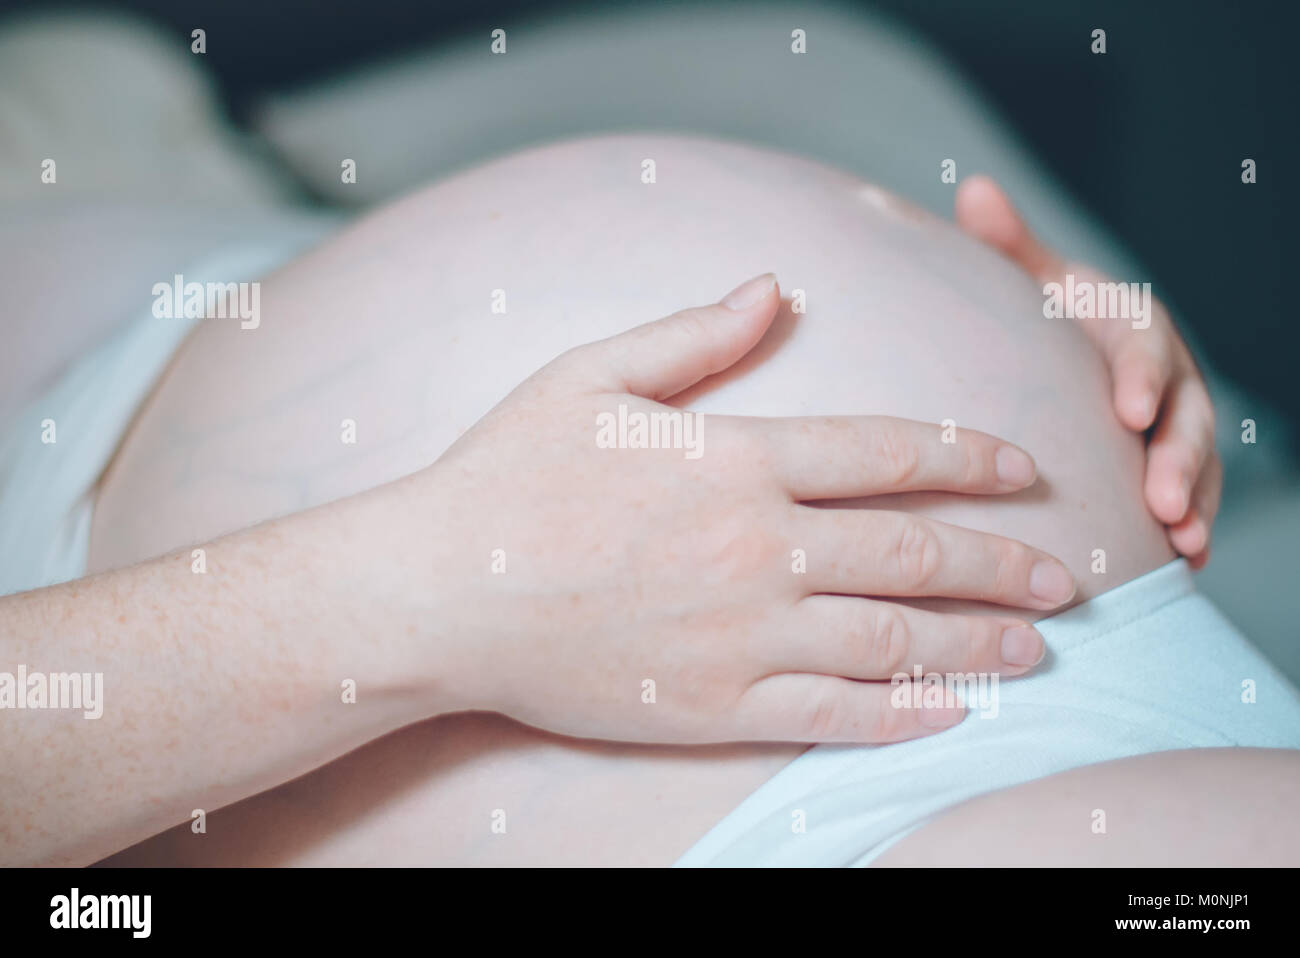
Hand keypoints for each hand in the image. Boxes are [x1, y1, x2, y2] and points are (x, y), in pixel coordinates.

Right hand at [394, 273, 1075, 744]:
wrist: (437, 592)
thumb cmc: (505, 476)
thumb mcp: (589, 374)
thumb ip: (690, 333)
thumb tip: (774, 287)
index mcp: (737, 458)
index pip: (889, 453)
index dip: (971, 456)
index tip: (1024, 469)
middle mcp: (758, 547)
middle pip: (914, 551)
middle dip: (1003, 562)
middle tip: (1066, 577)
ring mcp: (742, 633)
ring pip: (893, 639)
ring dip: (978, 643)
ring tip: (1035, 647)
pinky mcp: (714, 705)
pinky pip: (832, 716)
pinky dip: (904, 716)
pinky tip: (954, 712)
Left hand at [955, 176, 1219, 567]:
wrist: (1069, 354)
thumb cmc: (1047, 318)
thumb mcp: (1031, 280)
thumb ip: (1010, 244)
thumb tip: (975, 187)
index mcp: (1133, 327)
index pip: (1145, 347)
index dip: (1141, 377)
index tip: (1129, 411)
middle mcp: (1166, 378)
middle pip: (1186, 416)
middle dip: (1180, 458)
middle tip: (1163, 501)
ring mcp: (1174, 425)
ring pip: (1197, 464)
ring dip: (1195, 502)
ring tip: (1182, 541)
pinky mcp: (1169, 466)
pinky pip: (1190, 498)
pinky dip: (1191, 528)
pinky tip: (1184, 564)